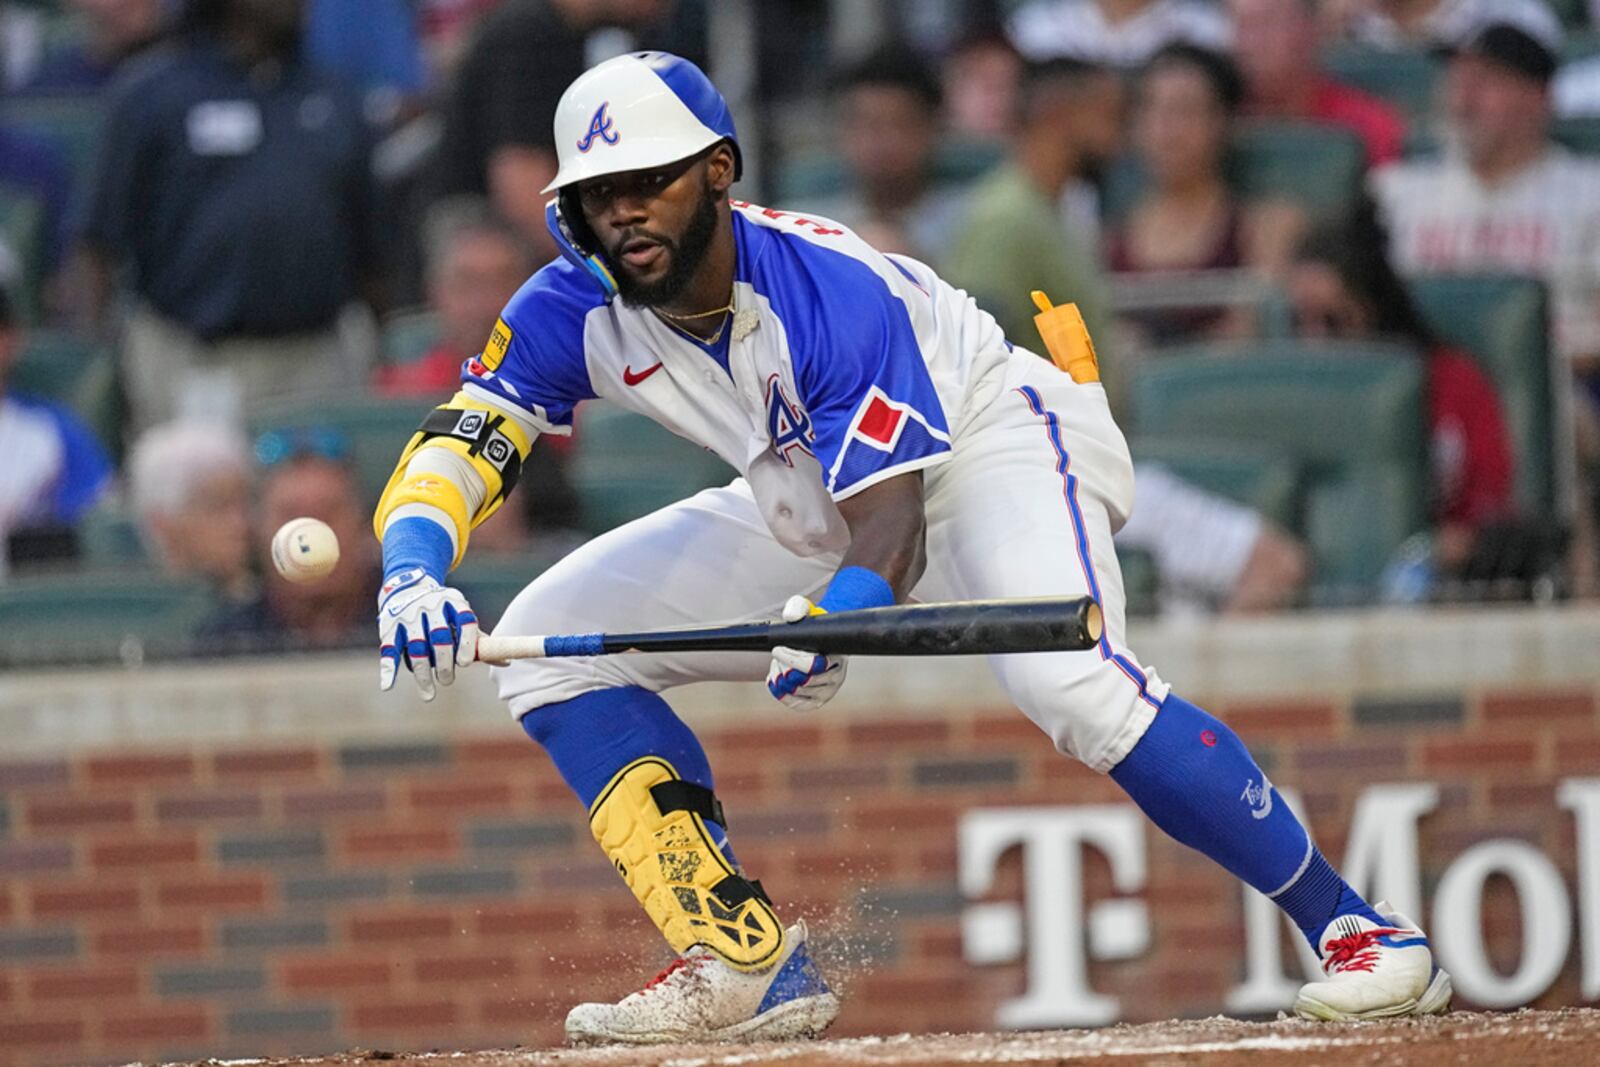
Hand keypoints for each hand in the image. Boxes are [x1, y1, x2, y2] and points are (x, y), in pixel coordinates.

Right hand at [377, 567, 479, 700]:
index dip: (466, 643)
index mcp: (455, 603)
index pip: (465, 621)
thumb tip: (506, 662)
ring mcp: (409, 616)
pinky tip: (388, 686)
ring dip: (422, 674)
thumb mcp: (461, 618)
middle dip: (444, 662)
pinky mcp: (389, 626)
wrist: (407, 587)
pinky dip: (388, 668)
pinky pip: (389, 649)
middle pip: (440, 637)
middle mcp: (432, 606)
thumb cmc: (443, 612)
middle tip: (447, 681)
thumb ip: (479, 641)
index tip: (465, 663)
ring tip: (429, 695)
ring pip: (416, 648)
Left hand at [766, 594, 846, 710]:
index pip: (813, 665)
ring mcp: (828, 692)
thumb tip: (791, 617)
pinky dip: (782, 695)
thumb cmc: (812, 624)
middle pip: (802, 681)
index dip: (790, 659)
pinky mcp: (817, 702)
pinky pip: (797, 705)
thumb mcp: (806, 609)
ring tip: (777, 665)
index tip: (776, 649)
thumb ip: (797, 607)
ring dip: (780, 679)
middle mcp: (837, 677)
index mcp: (838, 656)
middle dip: (783, 668)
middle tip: (777, 656)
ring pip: (796, 692)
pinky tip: (775, 681)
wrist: (818, 639)